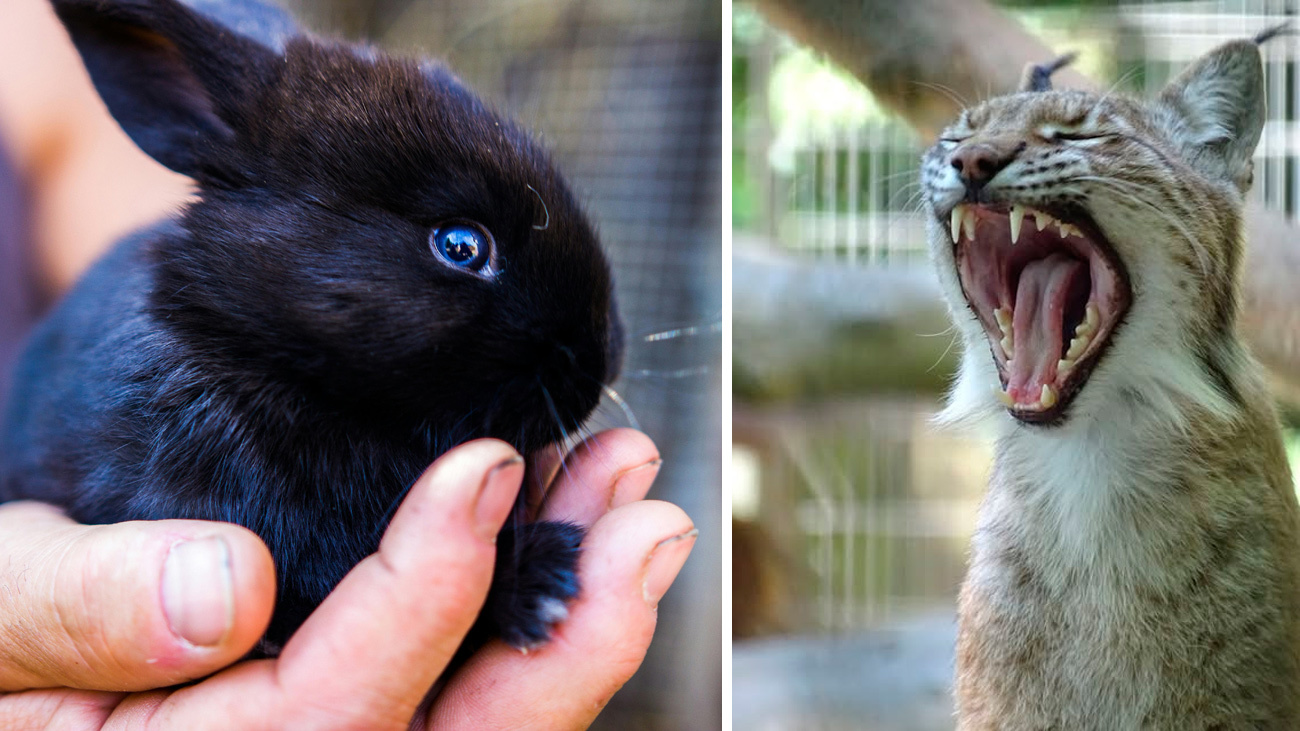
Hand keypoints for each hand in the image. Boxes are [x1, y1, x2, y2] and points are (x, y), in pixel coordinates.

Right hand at [0, 429, 693, 728]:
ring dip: (578, 610)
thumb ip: (75, 610)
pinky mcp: (374, 707)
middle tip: (645, 522)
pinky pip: (474, 689)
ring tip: (632, 503)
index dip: (424, 596)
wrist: (23, 627)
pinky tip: (576, 528)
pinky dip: (539, 609)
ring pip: (488, 718)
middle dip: (570, 638)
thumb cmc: (0, 619)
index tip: (482, 473)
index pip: (330, 712)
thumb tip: (216, 589)